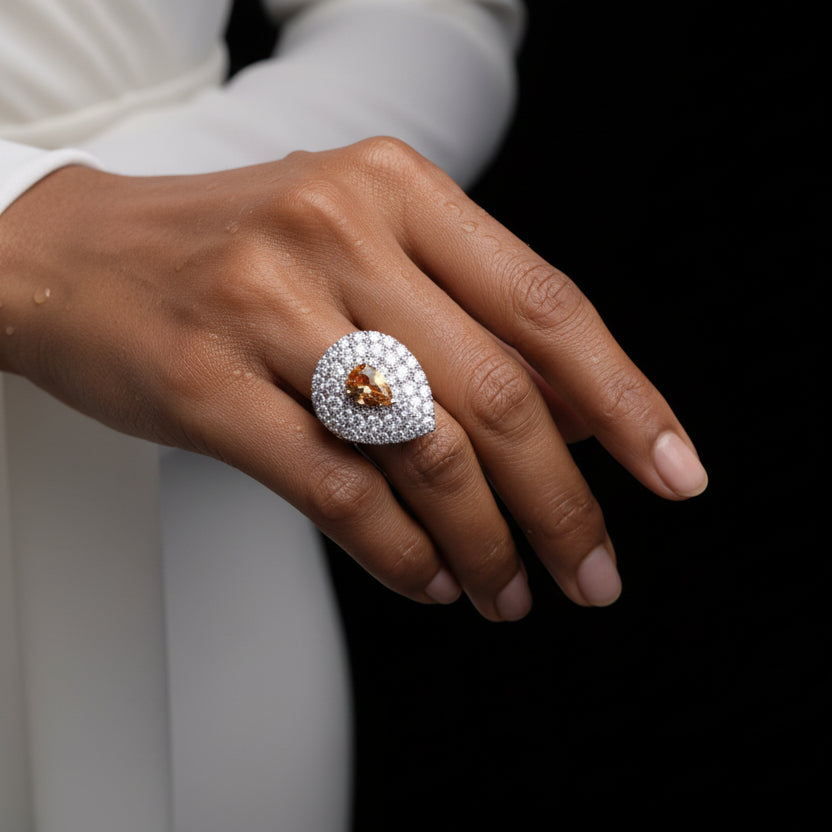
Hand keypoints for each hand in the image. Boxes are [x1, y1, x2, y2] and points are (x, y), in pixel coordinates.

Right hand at [0, 137, 706, 620]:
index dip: (622, 399)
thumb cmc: (229, 251)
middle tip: (594, 568)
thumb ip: (460, 316)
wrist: (74, 256)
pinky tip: (428, 577)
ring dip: (484, 542)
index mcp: (395, 189)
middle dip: (563, 502)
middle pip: (498, 393)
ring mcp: (267, 307)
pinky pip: (336, 488)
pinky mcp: (207, 384)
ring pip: (424, 452)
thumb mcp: (356, 241)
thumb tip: (571, 419)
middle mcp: (338, 234)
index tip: (669, 470)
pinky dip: (398, 550)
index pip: (545, 305)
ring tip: (509, 590)